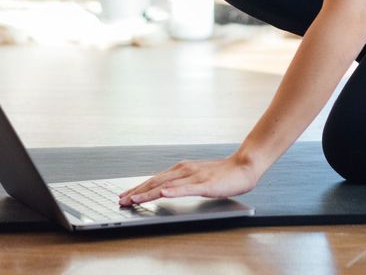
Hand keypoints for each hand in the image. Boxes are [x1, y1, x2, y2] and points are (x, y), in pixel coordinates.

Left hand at [116, 154, 260, 205]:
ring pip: (167, 185)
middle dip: (137, 191)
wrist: (243, 166)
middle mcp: (185, 170)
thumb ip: (181, 183)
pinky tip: (164, 193)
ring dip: (149, 192)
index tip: (125, 195)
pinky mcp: (206, 184)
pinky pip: (188, 188)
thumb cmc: (222, 174)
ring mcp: (195, 177)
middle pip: (156, 181)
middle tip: (122, 200)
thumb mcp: (196, 177)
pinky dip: (174, 191)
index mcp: (181, 169)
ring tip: (135, 199)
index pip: (155, 179)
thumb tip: (165, 191)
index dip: (139, 188)